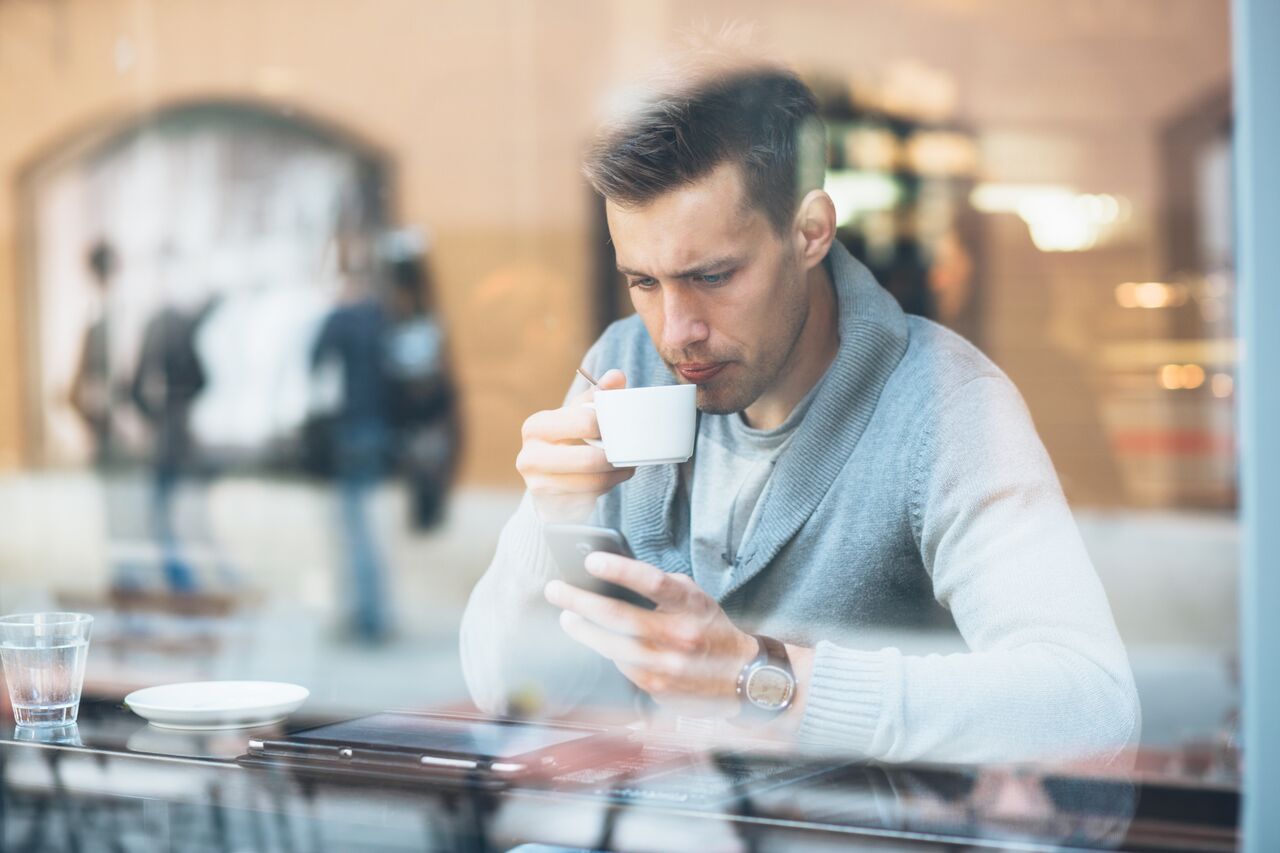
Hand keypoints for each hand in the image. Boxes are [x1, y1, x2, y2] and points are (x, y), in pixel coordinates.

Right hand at [517, 369, 634, 522]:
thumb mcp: (578, 413)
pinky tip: (610, 479)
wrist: (546, 474)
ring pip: (592, 483)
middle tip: (629, 453)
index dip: (609, 425)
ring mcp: (536, 487)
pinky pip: (588, 501)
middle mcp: (529, 457)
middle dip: (614, 457)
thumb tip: (617, 377)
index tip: (621, 426)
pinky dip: (605, 490)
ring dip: (615, 475)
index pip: (584, 423)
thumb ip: (598, 394)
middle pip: (588, 460)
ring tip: (626, 466)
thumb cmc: (567, 437)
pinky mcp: (549, 508)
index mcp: (535, 426)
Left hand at [544, 552, 759, 717]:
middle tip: (556, 590)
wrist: (742, 676)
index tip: (592, 560)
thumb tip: (610, 574)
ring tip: (567, 616)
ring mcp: (670, 666)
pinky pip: (621, 666)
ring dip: (583, 630)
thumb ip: (660, 586)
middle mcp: (682, 636)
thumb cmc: (708, 626)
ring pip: (613, 646)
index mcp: (692, 605)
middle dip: (581, 602)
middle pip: (621, 617)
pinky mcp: (659, 689)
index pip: (653, 582)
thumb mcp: (693, 597)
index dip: (620, 570)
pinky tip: (594, 640)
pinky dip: (605, 651)